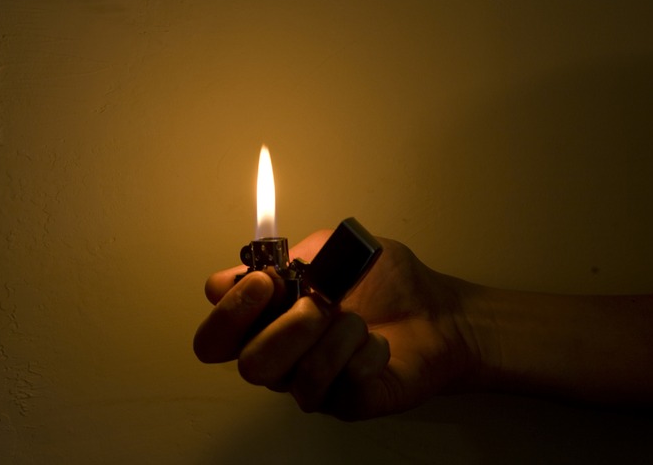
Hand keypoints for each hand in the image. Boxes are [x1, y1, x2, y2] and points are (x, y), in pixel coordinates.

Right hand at [193, 230, 482, 419]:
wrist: (436, 311)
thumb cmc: (384, 281)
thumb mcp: (336, 250)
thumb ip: (294, 256)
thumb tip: (254, 268)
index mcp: (267, 321)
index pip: (216, 334)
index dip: (230, 309)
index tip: (266, 279)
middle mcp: (281, 356)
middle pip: (245, 364)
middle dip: (280, 330)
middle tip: (315, 304)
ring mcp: (311, 384)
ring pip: (293, 378)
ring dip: (332, 337)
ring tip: (356, 319)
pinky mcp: (346, 403)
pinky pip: (341, 387)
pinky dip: (364, 354)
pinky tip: (379, 344)